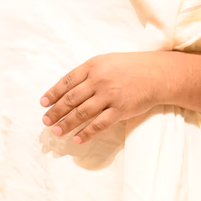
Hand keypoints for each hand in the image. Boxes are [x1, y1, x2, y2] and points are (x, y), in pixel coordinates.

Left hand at [41, 52, 170, 142]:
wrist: (157, 74)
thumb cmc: (129, 67)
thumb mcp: (105, 61)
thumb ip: (87, 73)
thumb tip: (67, 89)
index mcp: (92, 66)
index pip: (66, 82)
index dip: (53, 93)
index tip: (43, 103)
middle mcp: (98, 81)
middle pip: (71, 99)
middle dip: (56, 111)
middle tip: (45, 121)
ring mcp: (109, 96)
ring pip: (82, 113)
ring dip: (67, 123)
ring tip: (56, 131)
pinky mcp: (120, 110)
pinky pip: (100, 124)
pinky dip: (87, 133)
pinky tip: (77, 139)